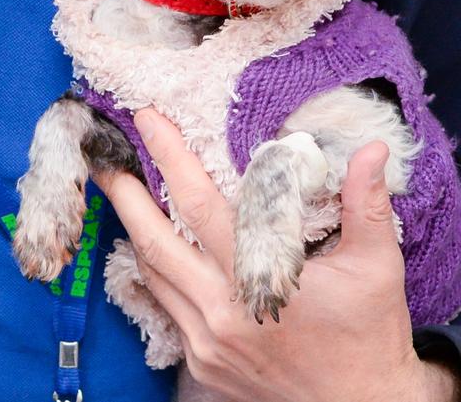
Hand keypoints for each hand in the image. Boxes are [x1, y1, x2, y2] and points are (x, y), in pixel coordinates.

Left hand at [95, 108, 458, 401]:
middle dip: (124, 194)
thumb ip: (366, 204)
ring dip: (135, 230)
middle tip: (105, 157)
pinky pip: (165, 305)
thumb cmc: (369, 336)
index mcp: (260, 280)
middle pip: (154, 240)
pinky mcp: (200, 361)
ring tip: (123, 193)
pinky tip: (152, 248)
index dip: (171, 158)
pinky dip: (156, 271)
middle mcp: (223, 311)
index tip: (148, 120)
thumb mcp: (377, 267)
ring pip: (153, 273)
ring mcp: (206, 340)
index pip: (200, 205)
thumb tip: (373, 150)